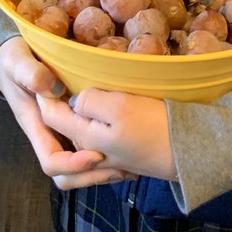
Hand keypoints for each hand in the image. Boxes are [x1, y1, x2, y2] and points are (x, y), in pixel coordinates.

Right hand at [0, 37, 125, 188]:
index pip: (51, 160)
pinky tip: (125, 149)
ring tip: (127, 168)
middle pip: (66, 174)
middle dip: (91, 176)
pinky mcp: (71, 123)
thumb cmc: (13, 61)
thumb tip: (54, 89)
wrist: (12, 56)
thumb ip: (31, 73)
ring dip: (100, 170)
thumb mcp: (17, 62)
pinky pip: (86, 147)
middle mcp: (48, 134)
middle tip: (120, 168)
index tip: (96, 155)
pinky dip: (104, 153)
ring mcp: (60, 131)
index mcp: (36, 125)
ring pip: (77, 166)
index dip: (73, 164)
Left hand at [38, 87, 176, 184]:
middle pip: (61, 132)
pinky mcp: (121, 159)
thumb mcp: (120, 107)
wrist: (186, 152)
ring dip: (70, 125)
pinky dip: (88, 134)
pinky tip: (100, 117)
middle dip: (53, 111)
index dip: (45, 94)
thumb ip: (90, 102)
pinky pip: (93, 149)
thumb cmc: (153, 126)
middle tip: (55, 85)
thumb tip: (73, 100)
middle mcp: (89, 153)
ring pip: (75, 142)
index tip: (45, 72)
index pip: (51, 117)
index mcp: (85, 138)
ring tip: (74, 100)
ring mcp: (105, 159)